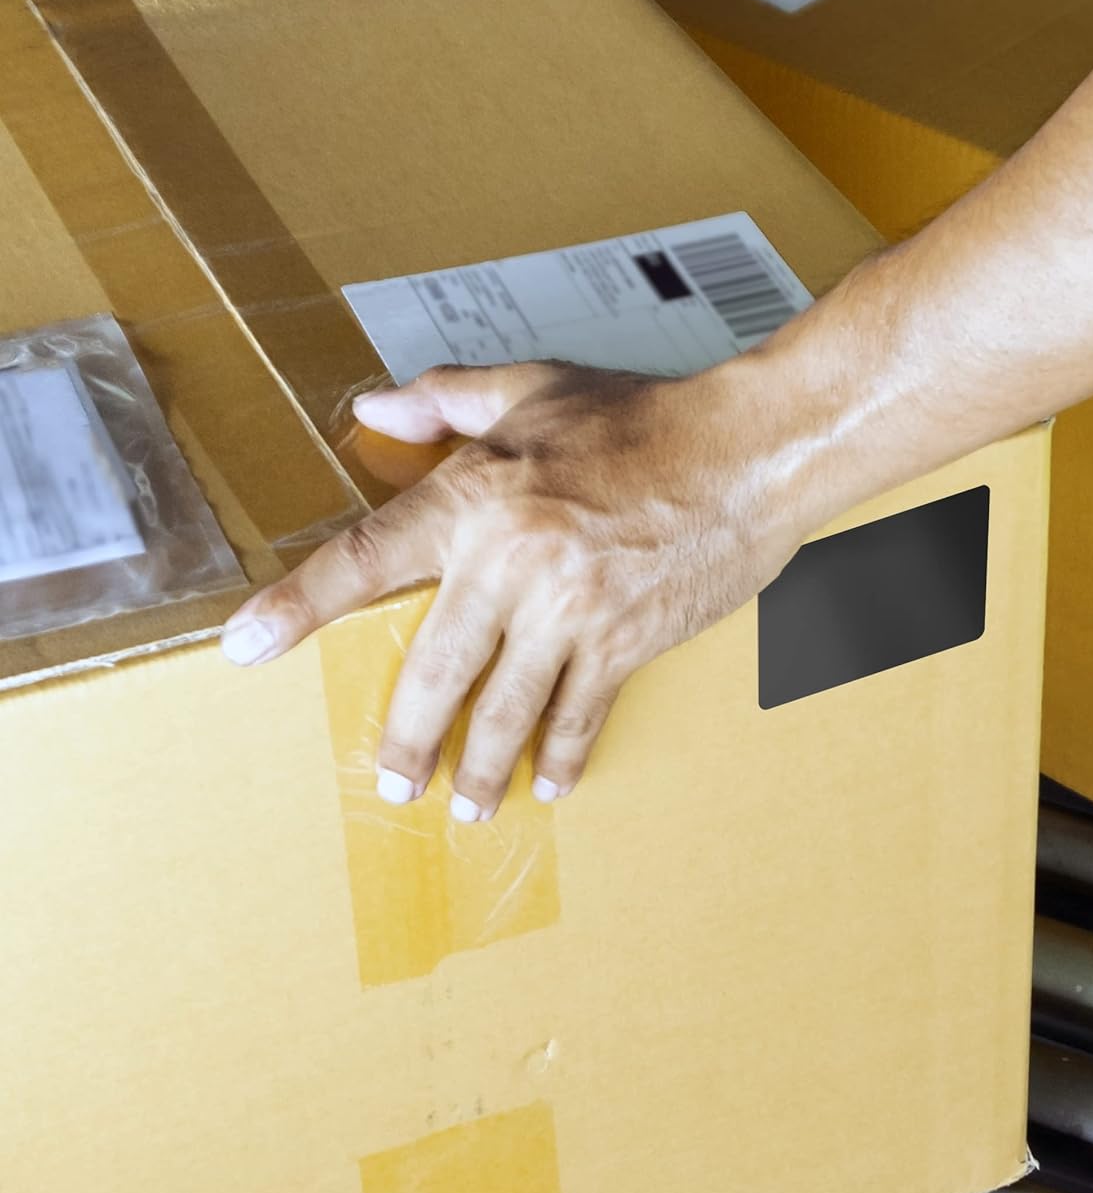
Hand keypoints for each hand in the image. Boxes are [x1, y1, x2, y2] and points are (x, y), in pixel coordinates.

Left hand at [220, 361, 800, 818]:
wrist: (746, 451)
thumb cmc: (643, 416)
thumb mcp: (536, 386)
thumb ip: (446, 398)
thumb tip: (372, 408)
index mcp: (478, 495)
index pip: (367, 558)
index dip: (299, 606)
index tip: (246, 648)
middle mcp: (512, 561)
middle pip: (435, 668)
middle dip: (407, 736)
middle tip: (393, 780)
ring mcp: (571, 610)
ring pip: (504, 708)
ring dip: (478, 767)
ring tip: (464, 806)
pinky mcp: (625, 642)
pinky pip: (579, 714)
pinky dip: (563, 755)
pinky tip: (552, 782)